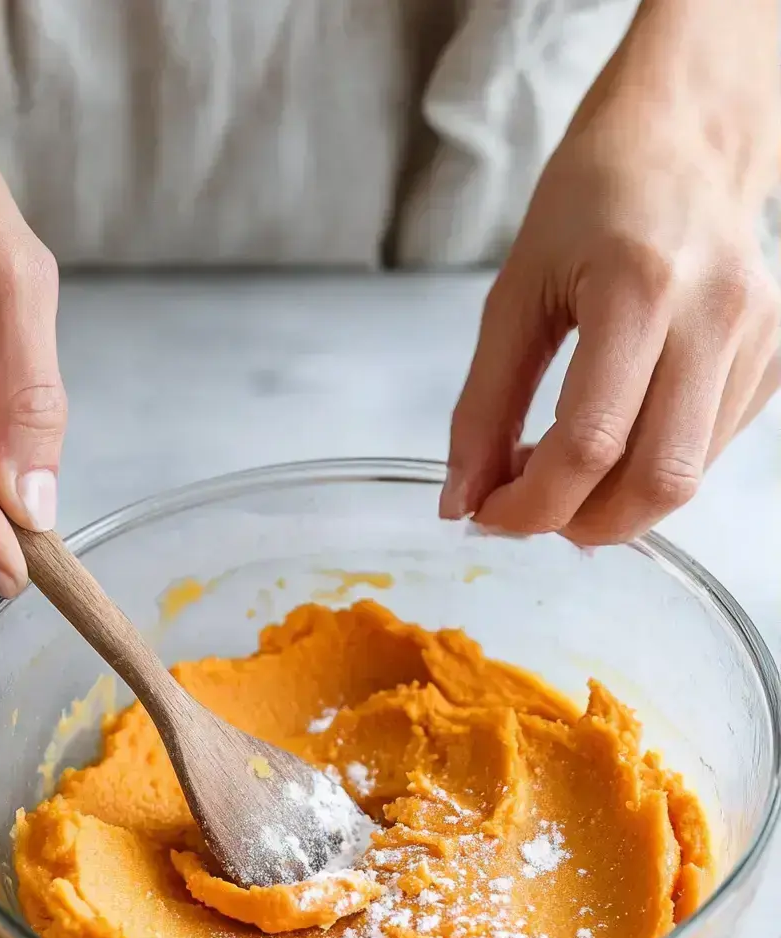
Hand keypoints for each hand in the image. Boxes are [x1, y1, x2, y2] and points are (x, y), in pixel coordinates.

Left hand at [443, 11, 779, 544]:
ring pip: (686, 480)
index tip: (486, 513)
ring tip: (563, 468)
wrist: (685, 140)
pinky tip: (615, 438)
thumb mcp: (515, 292)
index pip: (587, 444)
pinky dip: (648, 470)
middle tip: (530, 509)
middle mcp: (714, 317)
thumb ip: (483, 405)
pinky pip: (705, 453)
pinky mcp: (773, 362)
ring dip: (613, 504)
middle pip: (656, 483)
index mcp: (639, 288)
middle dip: (581, 523)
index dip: (529, 504)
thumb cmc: (592, 200)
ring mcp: (757, 342)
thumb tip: (461, 500)